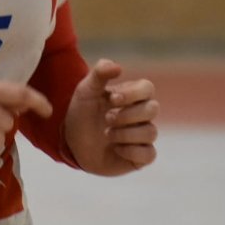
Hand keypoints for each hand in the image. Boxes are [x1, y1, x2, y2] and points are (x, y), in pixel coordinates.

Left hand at [64, 59, 158, 175]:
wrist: (72, 142)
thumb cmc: (83, 112)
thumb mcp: (86, 90)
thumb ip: (100, 73)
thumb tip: (118, 67)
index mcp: (132, 96)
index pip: (147, 88)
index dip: (133, 94)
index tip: (112, 99)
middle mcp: (141, 115)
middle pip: (152, 109)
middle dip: (127, 115)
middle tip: (107, 118)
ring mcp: (142, 136)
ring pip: (151, 132)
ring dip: (125, 134)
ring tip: (107, 134)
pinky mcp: (139, 157)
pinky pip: (149, 154)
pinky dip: (131, 152)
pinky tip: (116, 148)